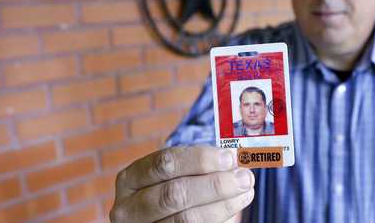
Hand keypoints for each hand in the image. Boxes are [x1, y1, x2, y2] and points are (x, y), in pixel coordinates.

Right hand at [110, 146, 253, 222]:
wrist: (156, 219)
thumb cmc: (169, 188)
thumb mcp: (173, 174)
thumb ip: (198, 165)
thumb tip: (234, 159)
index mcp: (130, 179)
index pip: (165, 163)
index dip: (200, 159)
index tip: (230, 157)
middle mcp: (129, 208)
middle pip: (175, 194)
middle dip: (215, 184)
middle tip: (244, 177)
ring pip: (186, 219)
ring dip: (223, 204)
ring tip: (246, 191)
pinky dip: (219, 217)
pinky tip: (234, 205)